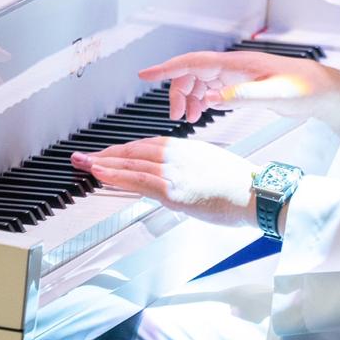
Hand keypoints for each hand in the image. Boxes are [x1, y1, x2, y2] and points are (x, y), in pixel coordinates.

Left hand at [71, 138, 256, 226]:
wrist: (256, 194)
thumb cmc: (241, 186)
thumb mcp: (211, 168)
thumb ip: (189, 170)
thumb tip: (174, 182)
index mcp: (187, 149)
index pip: (147, 146)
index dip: (123, 150)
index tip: (107, 154)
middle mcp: (178, 154)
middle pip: (134, 151)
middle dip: (105, 154)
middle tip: (83, 157)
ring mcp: (174, 170)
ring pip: (131, 163)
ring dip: (103, 163)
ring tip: (83, 164)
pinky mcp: (174, 189)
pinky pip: (138, 180)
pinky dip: (116, 175)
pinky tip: (100, 174)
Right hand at [138, 51, 339, 129]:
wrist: (321, 89)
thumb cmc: (302, 87)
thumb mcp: (273, 95)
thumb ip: (242, 96)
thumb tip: (212, 98)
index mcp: (236, 65)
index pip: (193, 62)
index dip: (166, 69)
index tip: (145, 75)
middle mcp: (233, 67)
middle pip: (191, 74)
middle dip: (178, 92)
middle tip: (178, 117)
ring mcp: (236, 76)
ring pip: (200, 83)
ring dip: (190, 98)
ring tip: (189, 119)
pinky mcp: (241, 86)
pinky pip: (211, 90)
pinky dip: (202, 101)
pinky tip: (203, 113)